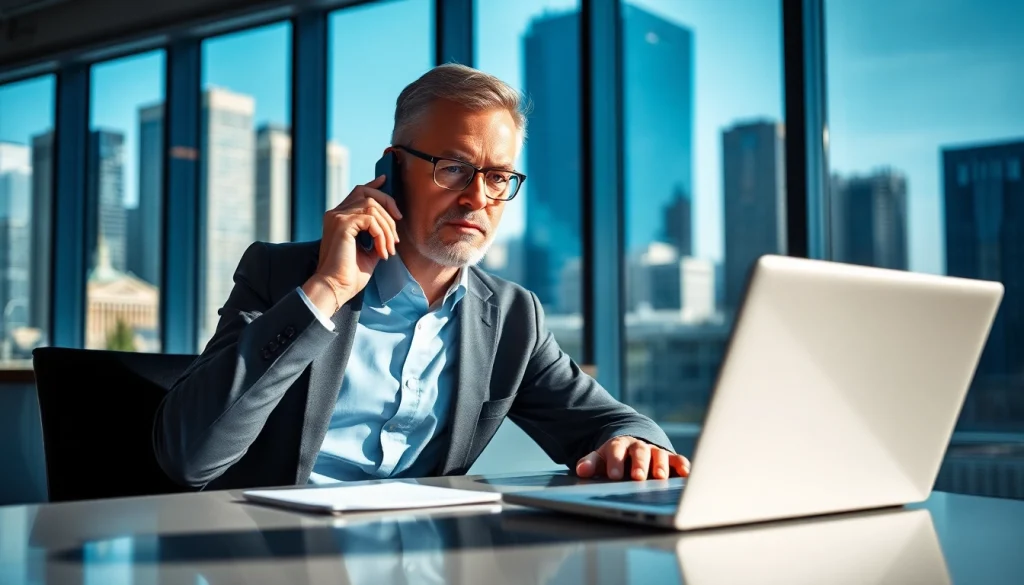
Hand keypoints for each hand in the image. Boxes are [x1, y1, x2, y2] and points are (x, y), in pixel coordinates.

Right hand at [302, 175, 402, 314]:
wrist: (336, 288)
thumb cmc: (349, 275)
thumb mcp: (368, 251)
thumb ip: (376, 235)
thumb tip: (391, 227)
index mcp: (339, 219)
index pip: (358, 193)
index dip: (374, 184)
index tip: (386, 180)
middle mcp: (336, 214)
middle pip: (366, 192)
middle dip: (388, 205)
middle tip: (399, 225)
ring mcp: (337, 217)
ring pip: (372, 206)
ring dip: (387, 227)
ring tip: (389, 248)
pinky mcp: (342, 224)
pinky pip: (371, 219)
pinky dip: (381, 234)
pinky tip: (381, 250)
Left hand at [575, 436, 689, 480]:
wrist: (634, 445)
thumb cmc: (616, 457)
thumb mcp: (602, 458)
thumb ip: (591, 463)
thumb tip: (581, 470)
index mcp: (619, 445)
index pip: (616, 450)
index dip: (615, 462)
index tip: (614, 475)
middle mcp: (639, 446)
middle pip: (639, 452)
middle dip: (639, 464)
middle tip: (638, 477)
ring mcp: (655, 451)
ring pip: (659, 455)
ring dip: (660, 465)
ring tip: (660, 477)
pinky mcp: (670, 458)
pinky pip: (678, 459)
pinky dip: (682, 465)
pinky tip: (685, 473)